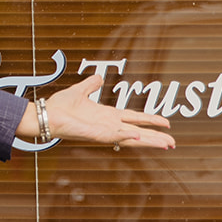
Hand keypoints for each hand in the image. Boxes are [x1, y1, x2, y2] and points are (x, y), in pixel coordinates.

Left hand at [17, 74, 175, 149]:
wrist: (47, 114)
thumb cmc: (60, 106)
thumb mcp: (80, 91)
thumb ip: (91, 84)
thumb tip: (99, 77)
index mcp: (107, 115)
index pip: (135, 118)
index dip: (150, 120)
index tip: (166, 123)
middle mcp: (110, 125)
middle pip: (139, 131)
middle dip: (156, 137)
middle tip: (174, 142)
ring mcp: (105, 131)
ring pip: (133, 137)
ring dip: (150, 141)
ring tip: (167, 144)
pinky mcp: (98, 135)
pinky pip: (116, 136)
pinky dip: (128, 137)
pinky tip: (141, 137)